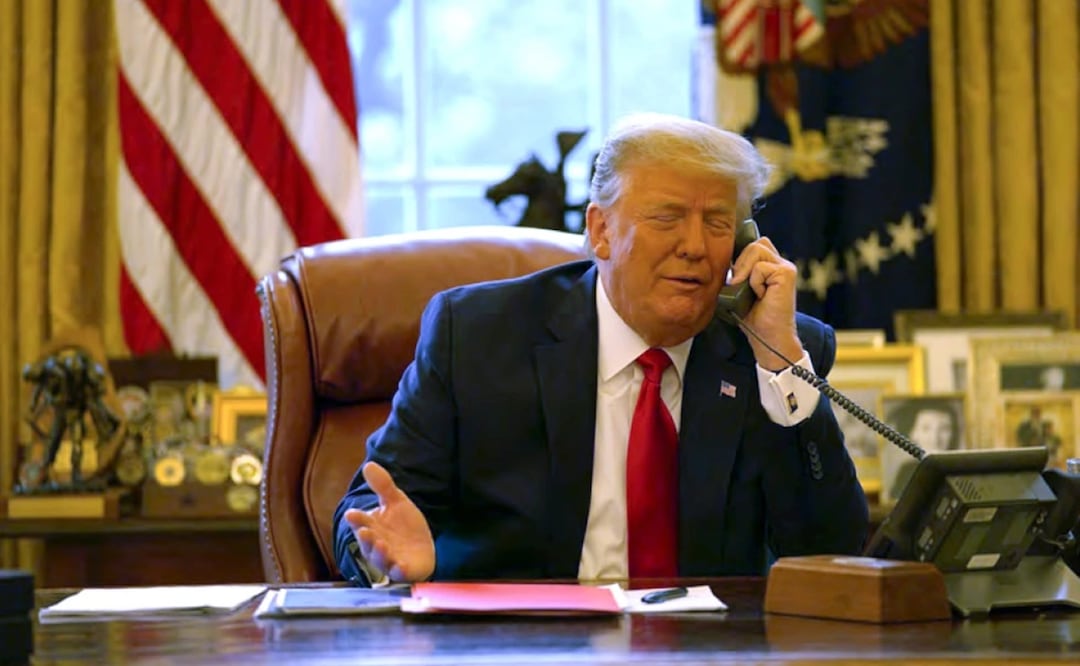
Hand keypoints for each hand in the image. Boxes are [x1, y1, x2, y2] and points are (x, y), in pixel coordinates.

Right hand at [343, 462, 434, 582]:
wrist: (422, 548)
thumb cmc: (403, 526)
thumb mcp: (396, 502)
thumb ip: (383, 486)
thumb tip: (368, 464)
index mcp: (372, 527)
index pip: (361, 522)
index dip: (357, 519)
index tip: (352, 514)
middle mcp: (376, 545)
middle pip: (368, 542)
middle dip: (366, 538)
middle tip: (365, 531)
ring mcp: (389, 559)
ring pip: (381, 559)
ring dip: (379, 553)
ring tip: (381, 544)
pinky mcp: (404, 570)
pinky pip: (399, 573)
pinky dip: (399, 570)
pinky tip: (401, 566)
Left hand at [727, 236, 802, 369]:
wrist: (767, 337)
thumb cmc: (752, 316)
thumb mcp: (738, 288)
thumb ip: (736, 270)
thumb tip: (721, 255)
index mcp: (770, 263)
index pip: (752, 244)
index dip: (740, 257)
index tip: (736, 278)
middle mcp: (780, 262)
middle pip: (753, 244)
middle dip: (740, 264)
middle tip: (740, 286)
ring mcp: (785, 267)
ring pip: (755, 250)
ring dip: (745, 272)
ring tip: (750, 291)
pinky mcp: (787, 273)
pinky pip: (760, 267)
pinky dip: (754, 283)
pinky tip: (761, 296)